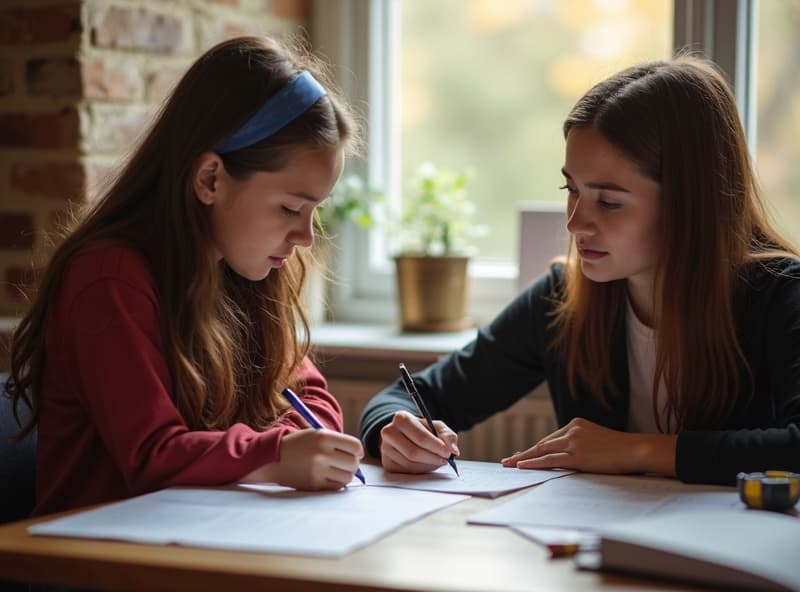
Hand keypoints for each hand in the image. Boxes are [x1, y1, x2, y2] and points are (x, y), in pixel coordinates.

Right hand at [251, 429, 364, 489]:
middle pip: (353, 463)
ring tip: (336, 470)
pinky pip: (336, 487)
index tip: (355, 453)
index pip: (355, 446)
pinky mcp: (313, 485)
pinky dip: (336, 483)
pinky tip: (329, 477)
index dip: (358, 451)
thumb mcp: (316, 434)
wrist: (273, 458)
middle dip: (353, 463)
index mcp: (323, 437)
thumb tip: (360, 455)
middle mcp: (321, 454)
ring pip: (347, 477)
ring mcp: (317, 471)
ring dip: (346, 474)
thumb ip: (338, 442)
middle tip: (346, 462)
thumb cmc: (300, 444)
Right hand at [379, 410, 459, 472]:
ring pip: (410, 464)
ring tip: (436, 461)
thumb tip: (454, 450)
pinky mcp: (387, 463)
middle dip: (432, 458)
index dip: (436, 446)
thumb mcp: (437, 427)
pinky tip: (425, 464)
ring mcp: (385, 449)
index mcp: (401, 418)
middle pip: (413, 452)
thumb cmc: (423, 430)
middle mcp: (389, 432)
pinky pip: (406, 472)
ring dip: (428, 465)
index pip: (420, 436)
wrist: (405, 436)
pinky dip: (420, 470)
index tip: (448, 452)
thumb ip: (448, 435)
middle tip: (445, 460)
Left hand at [500, 417, 675, 476]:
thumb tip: (566, 458)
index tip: (521, 455)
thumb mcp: (596, 442)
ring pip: (542, 450)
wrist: (635, 450)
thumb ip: (580, 445)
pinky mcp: (577, 454)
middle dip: (525, 454)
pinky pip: (549, 459)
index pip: (550, 439)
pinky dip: (533, 463)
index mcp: (576, 424)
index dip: (534, 449)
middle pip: (542, 443)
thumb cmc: (619, 450)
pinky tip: (521, 466)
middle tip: (508, 461)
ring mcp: (574, 441)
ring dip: (523, 458)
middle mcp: (572, 429)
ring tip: (509, 465)